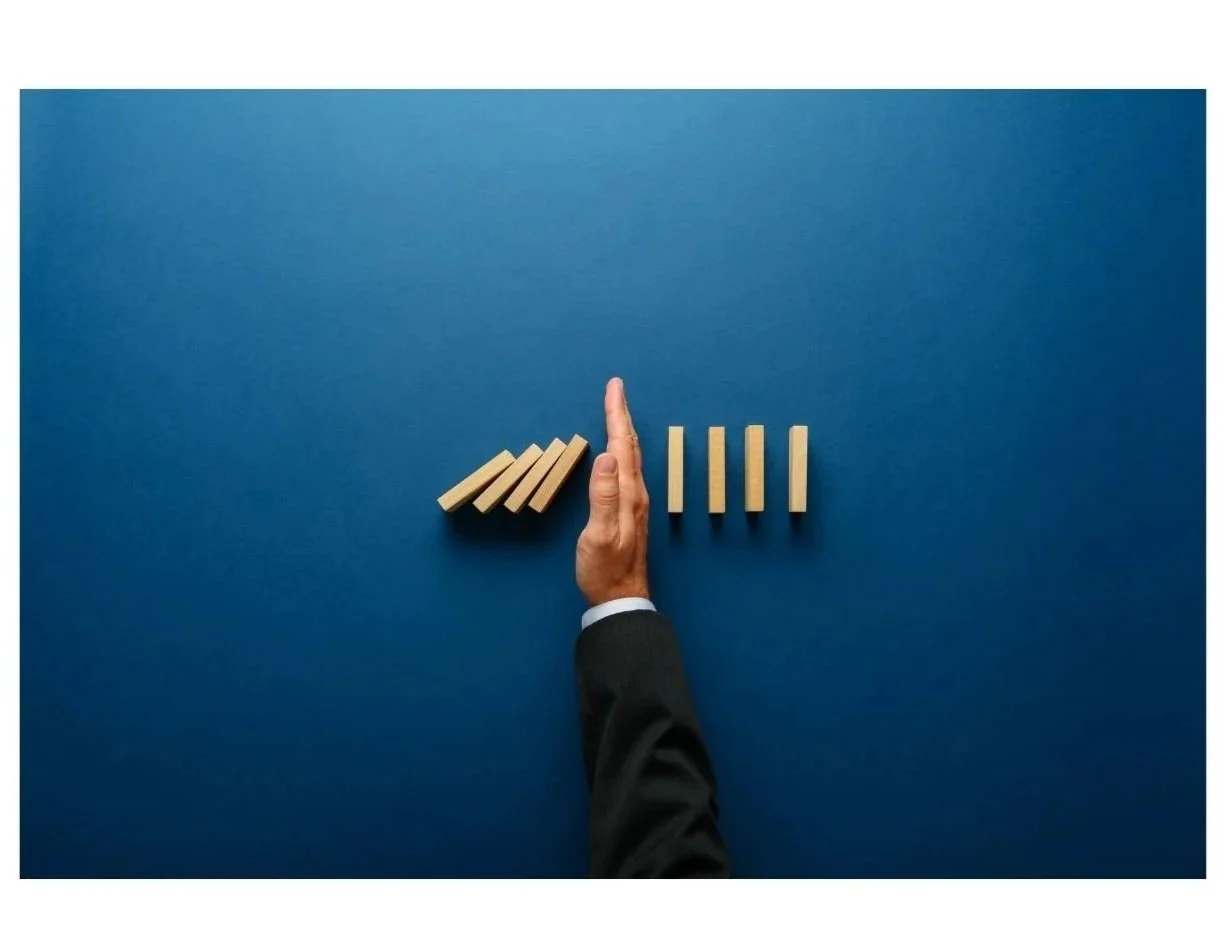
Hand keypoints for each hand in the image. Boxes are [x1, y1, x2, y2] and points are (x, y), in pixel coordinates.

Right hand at [576, 378, 650, 605]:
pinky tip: (618, 452)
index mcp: (628, 494)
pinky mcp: (629, 511)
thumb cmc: (604, 569)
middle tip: (615, 389)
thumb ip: (602, 496)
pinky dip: (621, 450)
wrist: (620, 597)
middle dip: (621, 415)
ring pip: (630, 457)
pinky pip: (627, 469)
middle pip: (629, 446)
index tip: (614, 387)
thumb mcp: (599, 535)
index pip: (621, 445)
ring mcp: (634, 502)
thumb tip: (606, 456)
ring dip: (622, 431)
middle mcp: (635, 493)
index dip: (616, 415)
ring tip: (616, 412)